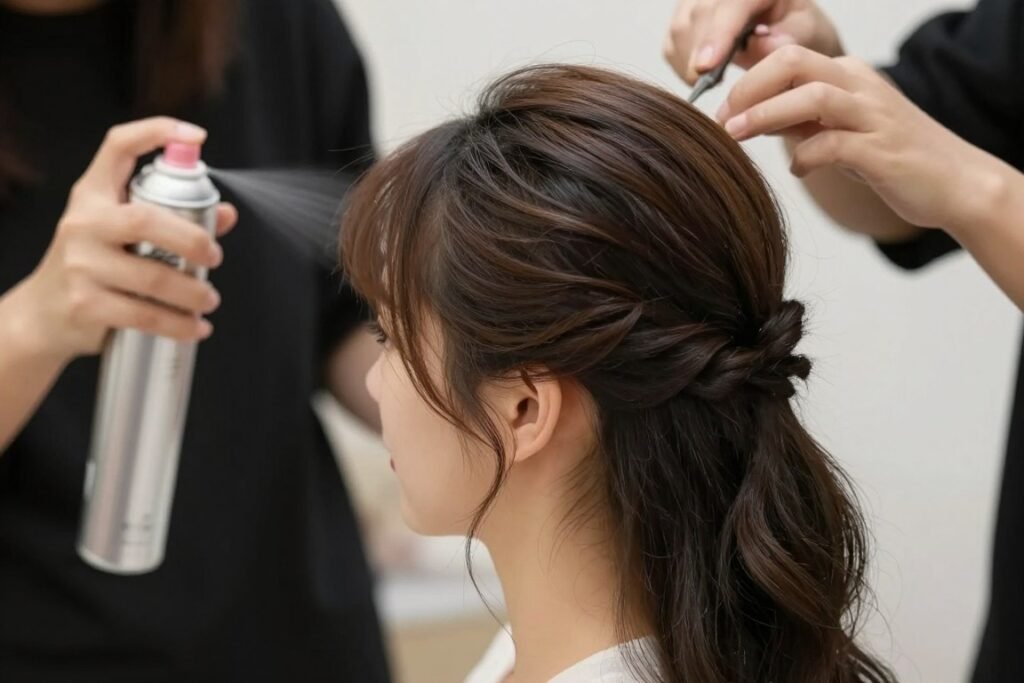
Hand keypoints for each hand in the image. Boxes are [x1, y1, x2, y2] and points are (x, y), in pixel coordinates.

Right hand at [12, 117, 236, 360]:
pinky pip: (144, 314)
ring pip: (153, 276)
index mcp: (94, 195)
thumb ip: (173, 219)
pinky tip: (194, 328)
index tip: (197, 136)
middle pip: (147, 220)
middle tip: (214, 257)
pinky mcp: (85, 303)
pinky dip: (178, 325)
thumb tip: (225, 214)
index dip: (158, 133)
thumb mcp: (122, 235)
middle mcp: (83, 222)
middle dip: (193, 240)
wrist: (42, 315)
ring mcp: (80, 264)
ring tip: (208, 299)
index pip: (119, 146)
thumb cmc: (92, 266)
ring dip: (193, 291)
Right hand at [664, 0, 841, 84]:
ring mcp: (700, 1)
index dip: (716, 35)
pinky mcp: (684, 18)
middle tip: (709, 84)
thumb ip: (788, 38)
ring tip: (713, 79)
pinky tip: (704, 76)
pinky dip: (683, 66)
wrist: (787, 27)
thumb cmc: (797, 28)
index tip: (707, 66)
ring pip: (680, 28)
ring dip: (691, 62)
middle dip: (699, 53)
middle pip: (699, 14)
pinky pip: (672, 44)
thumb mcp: (806, 32)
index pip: (730, 4)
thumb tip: (761, 45)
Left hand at [716, 45, 1008, 233]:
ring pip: (812, 96)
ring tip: (734, 136)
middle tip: (720, 117)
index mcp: (847, 76)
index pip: (787, 57)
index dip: (745, 78)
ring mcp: (873, 116)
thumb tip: (747, 115)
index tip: (717, 107)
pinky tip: (797, 170)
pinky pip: (833, 144)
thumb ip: (798, 119)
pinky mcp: (881, 151)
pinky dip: (805, 156)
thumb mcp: (836, 131)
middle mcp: (860, 87)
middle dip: (749, 87)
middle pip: (794, 62)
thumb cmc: (888, 156)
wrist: (953, 182)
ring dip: (766, 114)